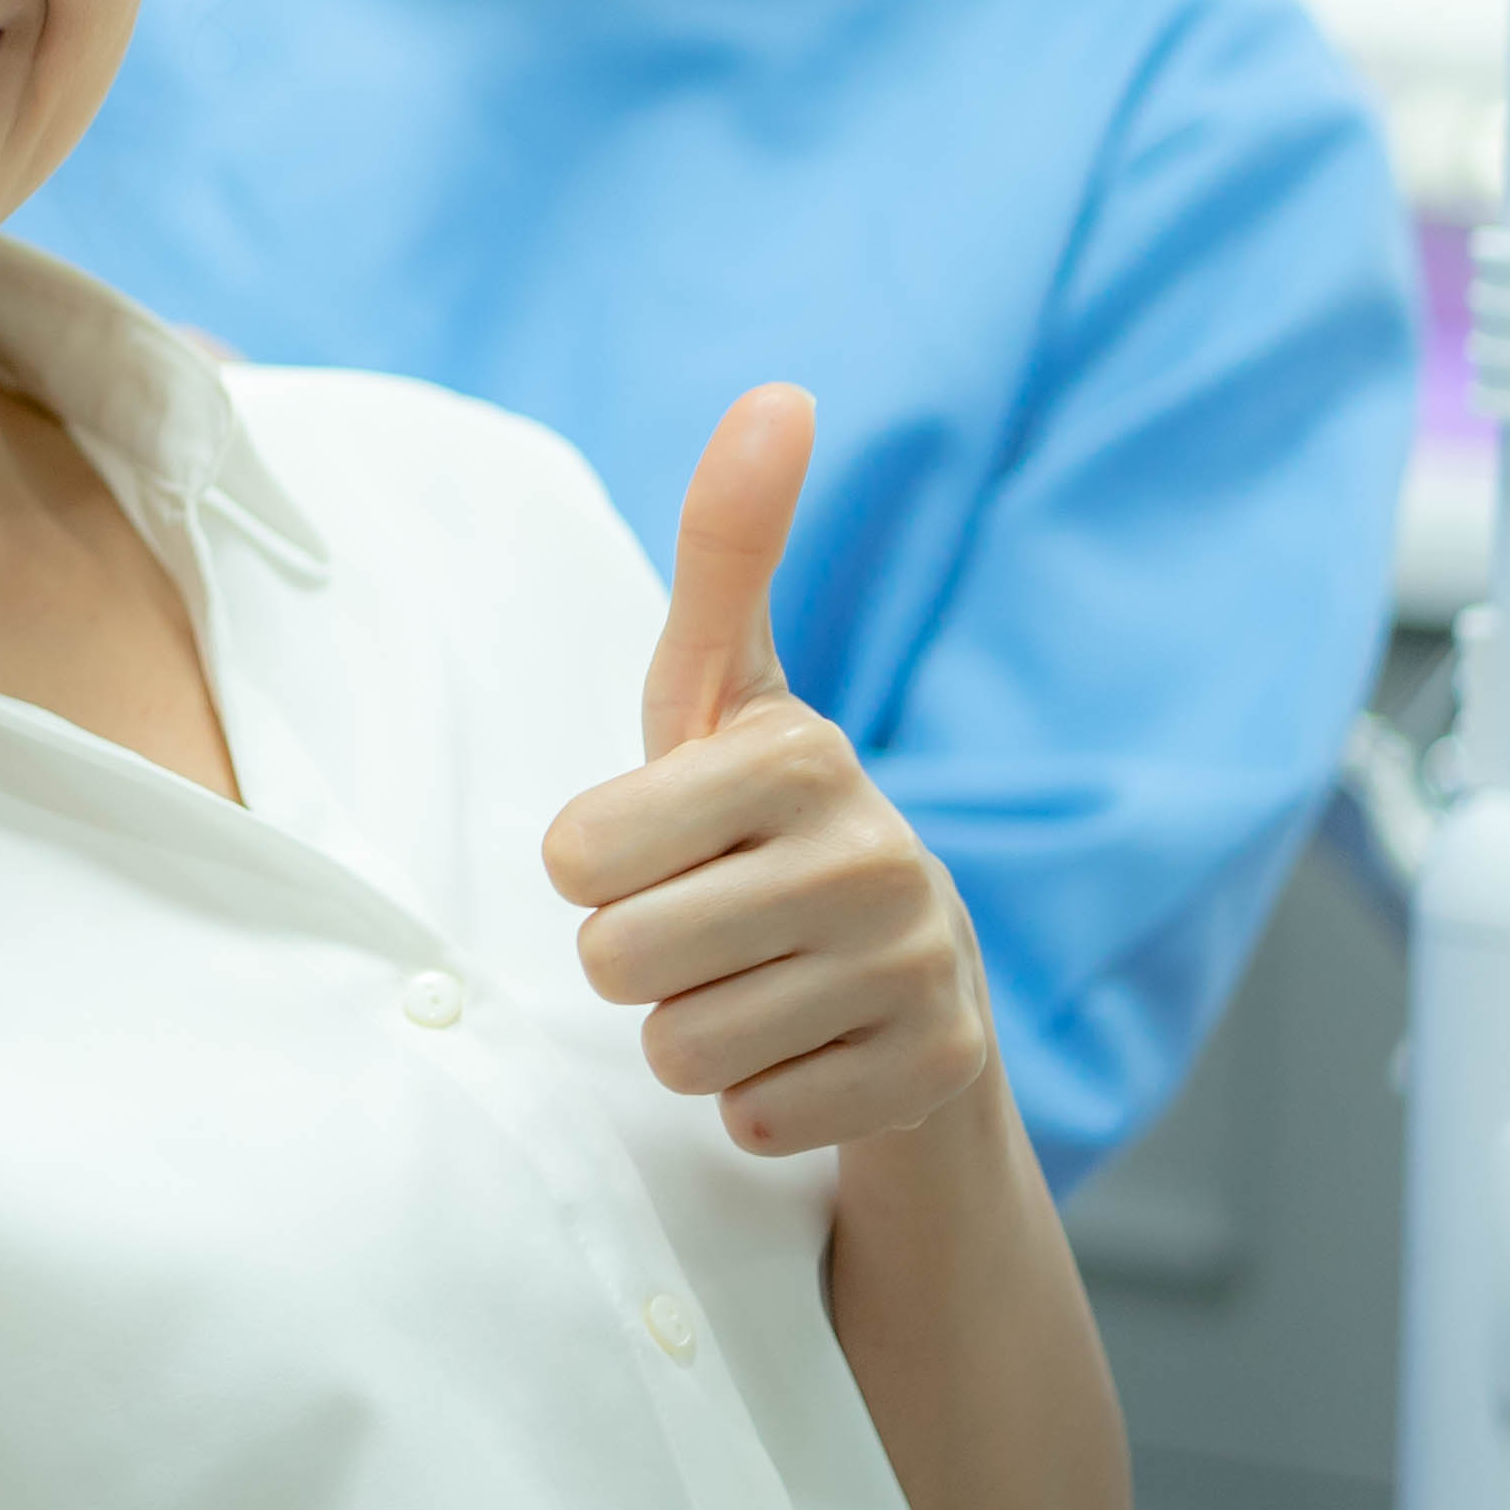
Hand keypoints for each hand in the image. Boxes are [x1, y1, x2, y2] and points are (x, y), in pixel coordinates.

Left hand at [538, 387, 996, 1157]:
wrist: (906, 987)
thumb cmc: (760, 823)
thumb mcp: (720, 691)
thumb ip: (728, 546)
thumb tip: (779, 390)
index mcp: (797, 753)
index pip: (576, 856)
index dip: (592, 867)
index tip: (657, 845)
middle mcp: (875, 854)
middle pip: (617, 959)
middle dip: (635, 959)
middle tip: (702, 927)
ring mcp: (916, 969)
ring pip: (680, 1050)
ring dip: (693, 1035)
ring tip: (752, 985)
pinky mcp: (934, 1074)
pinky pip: (754, 1119)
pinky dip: (759, 1102)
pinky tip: (806, 1049)